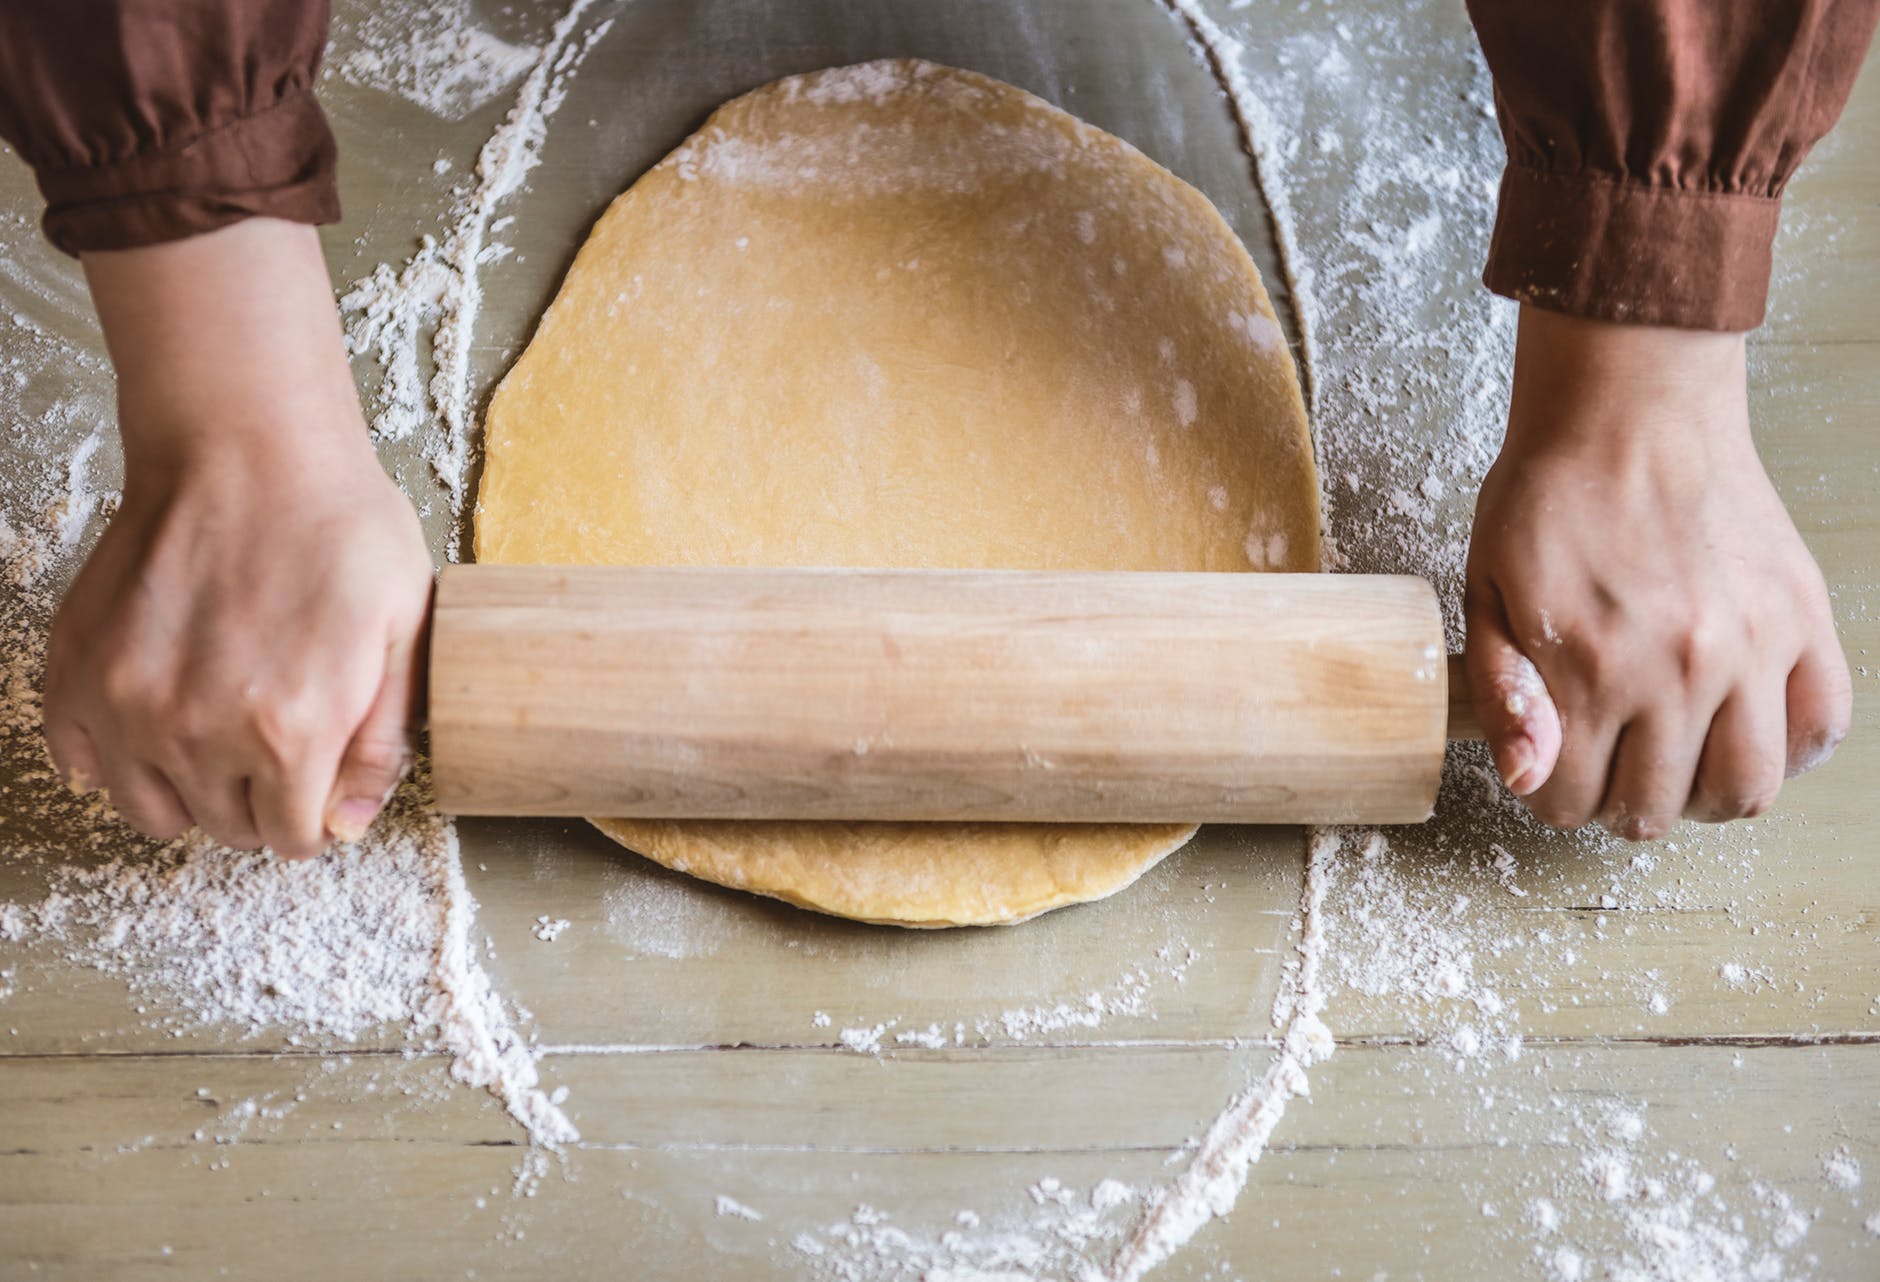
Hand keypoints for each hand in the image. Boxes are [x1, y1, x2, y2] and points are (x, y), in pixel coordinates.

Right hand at [44, 220, 433, 856]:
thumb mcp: (403, 632)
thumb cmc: (338, 527)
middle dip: (261, 802)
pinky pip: (82, 760)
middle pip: (227, 827)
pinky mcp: (78, 669)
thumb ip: (380, 741)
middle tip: (279, 746)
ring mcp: (126, 704)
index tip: (320, 783)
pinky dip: (118, 754)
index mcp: (288, 731)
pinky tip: (159, 717)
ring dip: (191, 789)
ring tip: (223, 735)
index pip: (294, 837)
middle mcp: (196, 731)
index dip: (316, 815)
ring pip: (153, 810)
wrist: (247, 449)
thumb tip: (349, 821)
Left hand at [1464, 305, 1850, 838]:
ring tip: (1675, 761)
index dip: (1549, 791)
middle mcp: (1681, 670)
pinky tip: (1743, 729)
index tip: (1550, 761)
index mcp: (1592, 668)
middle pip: (1656, 810)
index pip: (1570, 799)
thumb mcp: (1487, 592)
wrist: (1628, 409)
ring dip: (1703, 796)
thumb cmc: (1549, 494)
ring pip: (1747, 790)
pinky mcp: (1803, 619)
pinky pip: (1822, 725)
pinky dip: (1788, 749)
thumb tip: (1528, 776)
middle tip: (1607, 761)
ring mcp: (1753, 647)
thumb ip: (1504, 693)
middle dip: (1617, 801)